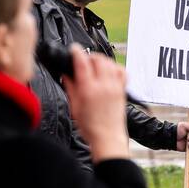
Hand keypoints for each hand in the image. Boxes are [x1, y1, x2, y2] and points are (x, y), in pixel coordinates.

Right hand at [62, 45, 128, 161]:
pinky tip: (108, 71)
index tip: (73, 49)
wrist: (108, 138)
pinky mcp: (122, 90)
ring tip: (94, 65)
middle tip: (82, 61)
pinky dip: (114, 67)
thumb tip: (66, 74)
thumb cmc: (90, 127)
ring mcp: (115, 86)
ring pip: (110, 62)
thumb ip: (70, 87)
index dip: (76, 52)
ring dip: (101, 60)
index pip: (82, 62)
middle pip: (98, 59)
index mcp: (89, 89)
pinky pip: (121, 70)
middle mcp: (104, 85)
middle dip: (89, 56)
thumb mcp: (74, 107)